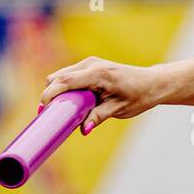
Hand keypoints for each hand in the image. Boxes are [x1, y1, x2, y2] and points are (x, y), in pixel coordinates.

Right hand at [40, 57, 169, 134]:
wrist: (152, 83)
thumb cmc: (138, 95)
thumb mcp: (119, 109)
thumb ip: (99, 117)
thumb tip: (83, 130)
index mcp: (98, 74)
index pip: (65, 81)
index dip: (49, 95)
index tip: (42, 111)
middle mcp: (90, 64)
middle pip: (57, 78)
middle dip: (49, 96)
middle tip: (50, 116)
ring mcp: (88, 64)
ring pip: (60, 77)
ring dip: (57, 93)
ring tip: (61, 112)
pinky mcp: (88, 67)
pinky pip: (68, 77)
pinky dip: (64, 90)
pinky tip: (70, 103)